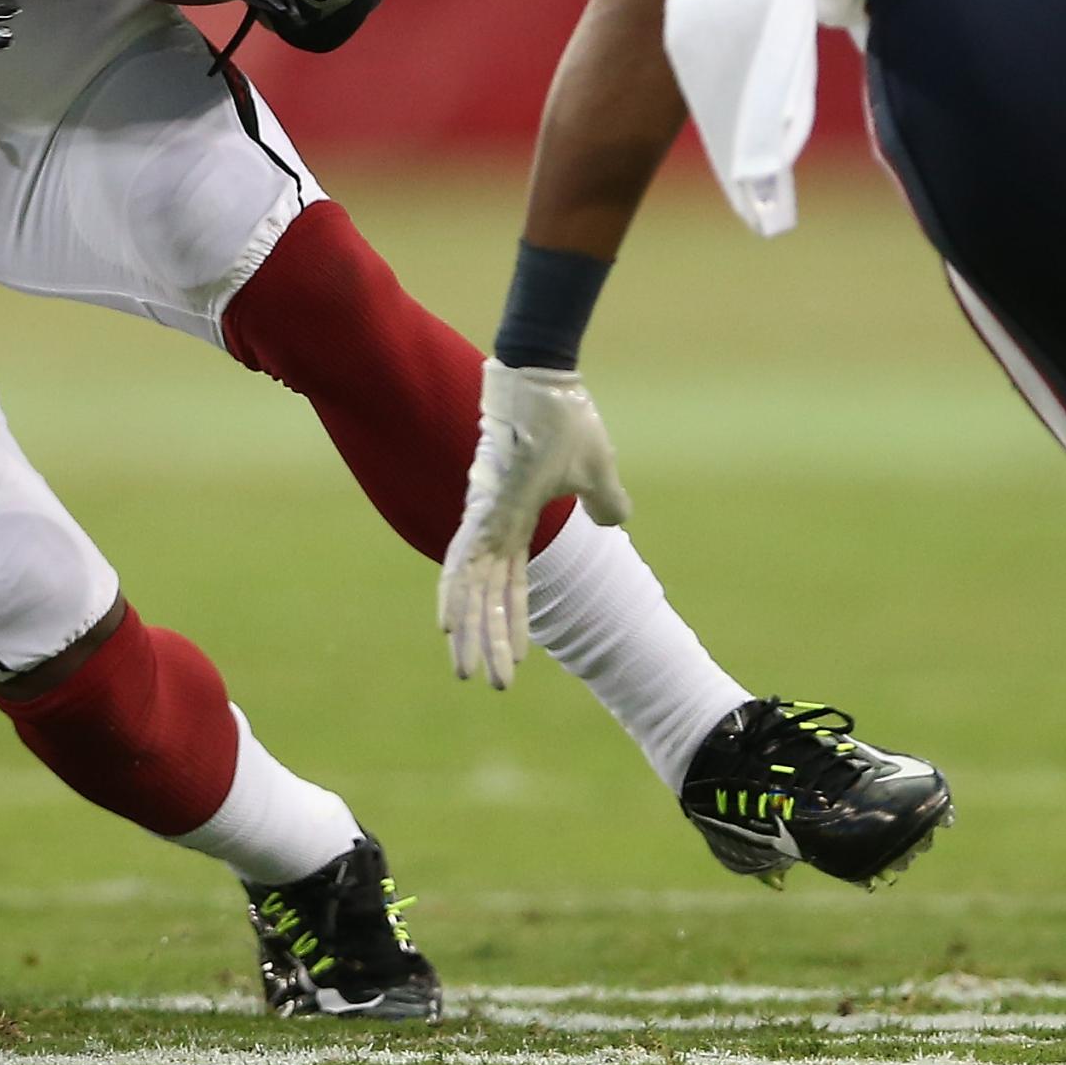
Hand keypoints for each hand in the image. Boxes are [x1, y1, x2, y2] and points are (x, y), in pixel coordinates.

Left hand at [440, 360, 631, 689]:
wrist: (546, 379)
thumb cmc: (568, 419)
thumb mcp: (598, 472)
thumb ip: (607, 500)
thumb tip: (617, 519)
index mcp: (516, 524)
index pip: (511, 588)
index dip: (513, 624)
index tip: (517, 660)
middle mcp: (493, 527)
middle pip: (486, 599)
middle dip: (488, 643)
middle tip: (487, 686)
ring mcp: (485, 518)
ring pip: (472, 590)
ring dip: (473, 635)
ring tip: (469, 675)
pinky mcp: (483, 508)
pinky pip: (463, 560)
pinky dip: (455, 595)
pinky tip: (448, 627)